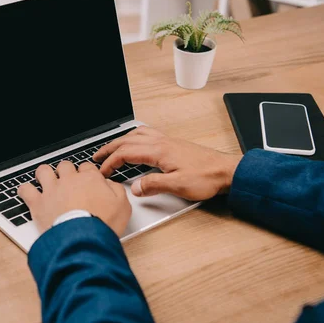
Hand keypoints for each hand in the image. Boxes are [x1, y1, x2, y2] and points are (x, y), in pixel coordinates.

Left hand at [18, 161, 131, 234]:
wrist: (83, 239)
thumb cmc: (103, 224)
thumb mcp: (123, 206)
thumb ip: (117, 190)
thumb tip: (111, 184)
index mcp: (90, 179)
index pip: (87, 166)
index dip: (86, 173)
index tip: (87, 180)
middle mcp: (69, 180)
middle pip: (65, 166)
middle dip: (66, 172)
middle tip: (68, 181)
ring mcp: (52, 190)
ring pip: (44, 171)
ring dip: (45, 174)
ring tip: (46, 180)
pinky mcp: (38, 203)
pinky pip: (26, 189)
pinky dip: (25, 190)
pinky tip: (26, 192)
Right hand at [93, 127, 241, 200]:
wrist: (226, 171)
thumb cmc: (206, 177)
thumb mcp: (178, 186)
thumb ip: (154, 185)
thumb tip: (135, 188)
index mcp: (159, 151)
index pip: (126, 153)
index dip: (111, 162)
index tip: (102, 172)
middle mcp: (162, 142)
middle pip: (128, 141)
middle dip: (109, 149)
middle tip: (97, 157)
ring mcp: (168, 141)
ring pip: (137, 135)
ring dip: (121, 141)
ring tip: (111, 148)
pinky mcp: (173, 144)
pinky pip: (147, 134)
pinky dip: (134, 137)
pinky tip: (136, 143)